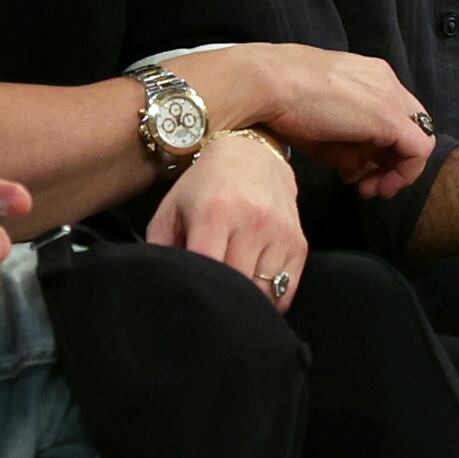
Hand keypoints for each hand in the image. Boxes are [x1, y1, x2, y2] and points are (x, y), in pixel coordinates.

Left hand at [152, 128, 309, 305]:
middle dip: (220, 299)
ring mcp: (279, 234)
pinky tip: (253, 291)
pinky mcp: (298, 244)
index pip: (208, 270)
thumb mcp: (172, 210)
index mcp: (214, 214)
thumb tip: (161, 286)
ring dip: (245, 302)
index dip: (199, 291)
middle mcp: (252, 222)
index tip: (191, 298)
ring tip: (231, 294)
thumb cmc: (204, 188)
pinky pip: (284, 293)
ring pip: (261, 294)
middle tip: (208, 301)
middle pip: (236, 287)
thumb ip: (160, 248)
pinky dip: (268, 301)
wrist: (250, 155)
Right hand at [217, 45, 434, 195]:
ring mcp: (389, 97)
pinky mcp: (390, 117)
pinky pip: (417, 150)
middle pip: (407, 127)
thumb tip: (356, 167)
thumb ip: (344, 144)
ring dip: (395, 171)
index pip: (391, 114)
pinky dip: (403, 173)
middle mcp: (384, 80)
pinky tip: (377, 185)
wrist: (265, 84)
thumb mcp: (319, 126)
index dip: (379, 148)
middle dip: (388, 162)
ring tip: (368, 189)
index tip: (355, 170)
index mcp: (366, 74)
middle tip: (365, 185)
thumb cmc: (279, 102)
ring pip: (417, 139)